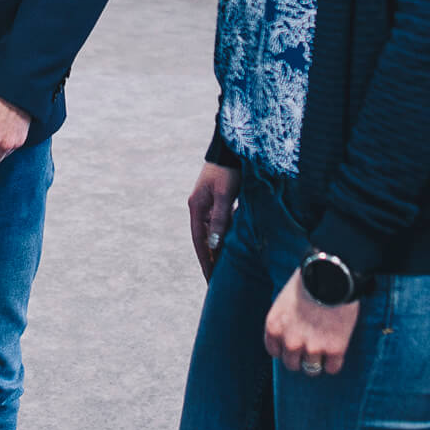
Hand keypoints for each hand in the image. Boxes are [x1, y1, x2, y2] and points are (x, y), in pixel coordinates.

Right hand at [188, 162, 239, 280]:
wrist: (232, 148)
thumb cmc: (228, 171)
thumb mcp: (224, 195)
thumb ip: (220, 218)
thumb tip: (214, 244)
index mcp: (197, 208)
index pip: (200, 242)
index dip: (205, 262)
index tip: (210, 280)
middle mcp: (199, 207)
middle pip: (204, 240)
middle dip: (210, 259)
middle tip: (216, 281)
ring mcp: (208, 203)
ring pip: (212, 232)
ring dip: (218, 248)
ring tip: (224, 268)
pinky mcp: (218, 199)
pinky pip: (220, 223)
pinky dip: (224, 236)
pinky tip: (232, 245)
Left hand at [263, 271, 358, 376]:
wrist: (331, 275)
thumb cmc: (308, 280)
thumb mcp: (284, 300)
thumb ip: (285, 321)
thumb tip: (292, 332)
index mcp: (274, 328)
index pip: (275, 352)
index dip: (285, 348)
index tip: (294, 343)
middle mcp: (290, 342)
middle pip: (292, 364)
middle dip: (300, 357)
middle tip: (311, 346)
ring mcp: (312, 348)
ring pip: (311, 369)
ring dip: (317, 361)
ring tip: (325, 348)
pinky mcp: (334, 350)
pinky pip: (332, 368)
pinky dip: (334, 362)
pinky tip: (337, 350)